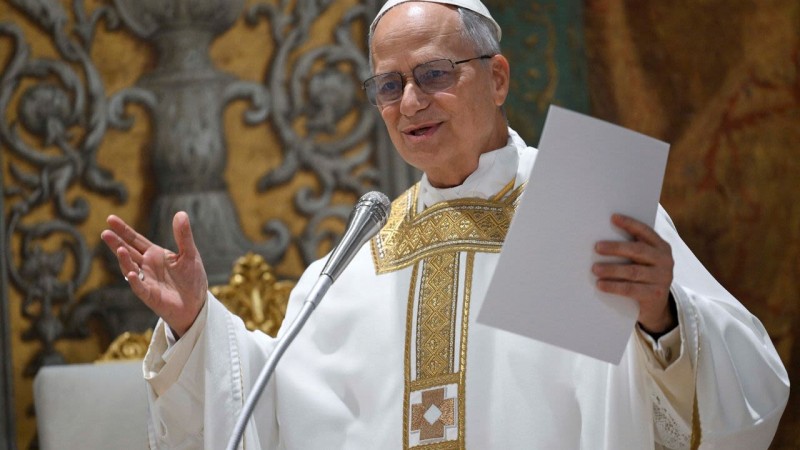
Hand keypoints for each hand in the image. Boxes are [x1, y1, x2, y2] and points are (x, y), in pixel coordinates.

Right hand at [101, 212, 207, 336]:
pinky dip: (135, 281)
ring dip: (124, 260)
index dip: (123, 230)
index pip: (135, 240)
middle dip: (117, 243)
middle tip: (105, 233)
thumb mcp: (190, 254)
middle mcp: (147, 266)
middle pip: (128, 252)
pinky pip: (140, 287)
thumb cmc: (191, 278)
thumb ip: (183, 236)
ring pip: (130, 268)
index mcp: (154, 254)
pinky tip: (132, 273)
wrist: (196, 303)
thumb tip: (181, 213)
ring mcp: (146, 280)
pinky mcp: (150, 296)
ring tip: (120, 249)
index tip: (110, 219)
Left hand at [592, 214, 675, 333]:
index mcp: (661, 247)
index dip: (630, 224)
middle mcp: (665, 260)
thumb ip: (632, 249)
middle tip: (596, 247)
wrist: (657, 306)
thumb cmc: (643, 276)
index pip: (645, 232)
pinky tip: (600, 284)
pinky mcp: (655, 294)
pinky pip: (631, 289)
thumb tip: (602, 237)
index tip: (613, 218)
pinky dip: (614, 286)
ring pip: (633, 271)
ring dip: (611, 269)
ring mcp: (662, 278)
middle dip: (616, 248)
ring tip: (594, 269)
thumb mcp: (643, 261)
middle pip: (638, 250)